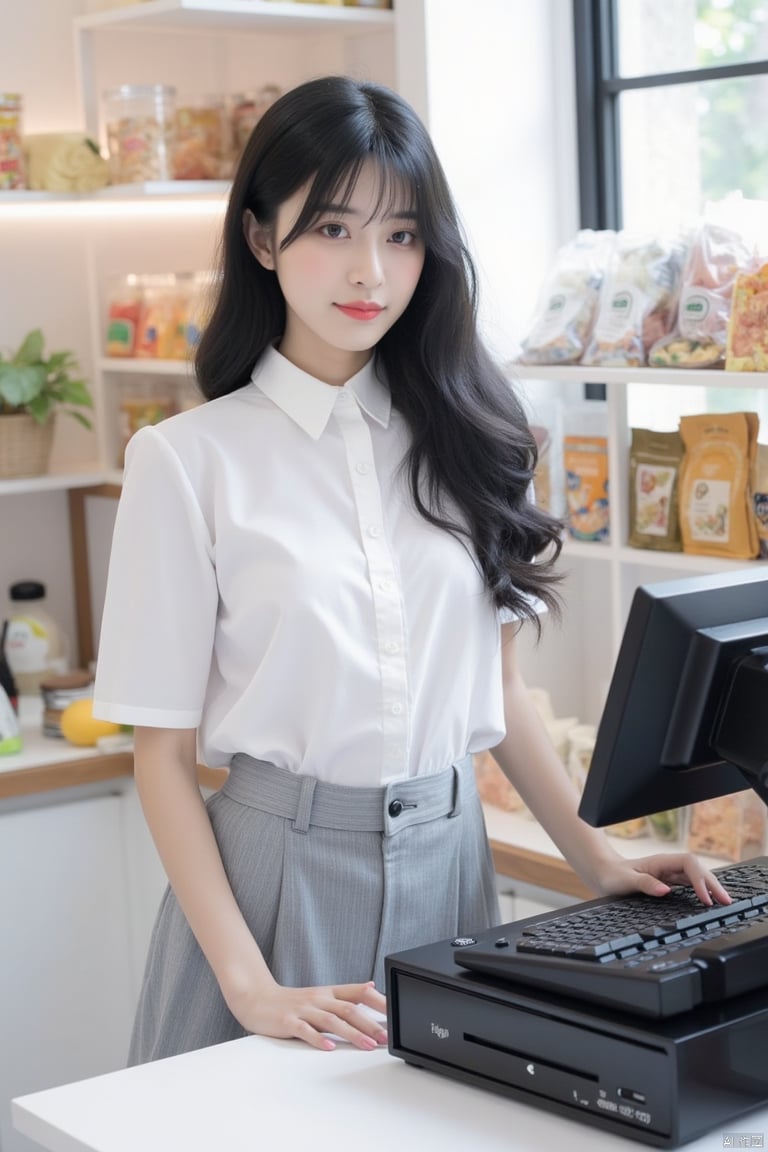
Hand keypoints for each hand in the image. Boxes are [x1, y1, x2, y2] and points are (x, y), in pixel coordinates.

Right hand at [225, 977, 387, 1051]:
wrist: (256, 998)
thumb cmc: (291, 1002)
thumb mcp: (321, 995)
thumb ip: (345, 994)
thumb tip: (371, 987)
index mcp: (328, 993)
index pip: (358, 993)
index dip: (378, 1001)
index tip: (395, 1013)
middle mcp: (319, 999)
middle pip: (349, 1009)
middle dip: (370, 1023)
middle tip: (387, 1037)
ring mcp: (303, 1010)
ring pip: (332, 1021)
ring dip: (352, 1033)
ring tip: (368, 1045)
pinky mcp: (288, 1021)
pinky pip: (305, 1030)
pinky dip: (318, 1039)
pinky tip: (329, 1047)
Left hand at [593, 851, 731, 905]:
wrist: (603, 874)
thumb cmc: (612, 876)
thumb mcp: (624, 881)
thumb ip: (644, 884)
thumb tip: (665, 890)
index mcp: (660, 862)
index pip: (689, 864)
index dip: (699, 879)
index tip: (704, 899)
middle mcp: (667, 866)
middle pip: (698, 869)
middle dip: (713, 884)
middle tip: (726, 902)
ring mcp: (669, 874)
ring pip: (696, 877)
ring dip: (710, 887)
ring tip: (724, 902)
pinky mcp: (668, 882)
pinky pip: (690, 884)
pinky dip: (701, 891)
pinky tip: (709, 900)